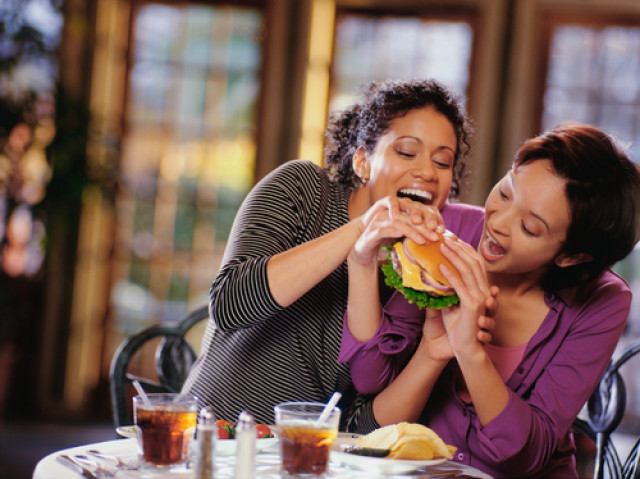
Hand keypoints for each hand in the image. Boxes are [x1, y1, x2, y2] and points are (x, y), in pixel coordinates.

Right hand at [350, 196, 443, 264]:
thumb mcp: (404, 234)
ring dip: (411, 231)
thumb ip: (418, 231)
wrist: (364, 247)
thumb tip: (439, 237)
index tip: (441, 230)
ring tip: (421, 241)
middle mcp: (392, 211)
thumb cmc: (386, 240)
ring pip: (398, 221)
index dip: (431, 218)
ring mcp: (381, 218)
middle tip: (434, 236)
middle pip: (410, 214)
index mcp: (403, 209)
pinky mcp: (372, 229)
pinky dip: (392, 231)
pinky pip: (383, 227)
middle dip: (424, 225)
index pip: (420, 209)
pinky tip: (400, 236)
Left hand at [438, 238, 494, 354]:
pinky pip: (460, 286)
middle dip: (459, 249)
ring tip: (442, 247)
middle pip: (473, 263)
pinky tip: (440, 267)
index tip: (452, 240)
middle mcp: (484, 291)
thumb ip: (448, 290)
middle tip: (445, 238)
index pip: (476, 263)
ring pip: (467, 271)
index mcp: (481, 289)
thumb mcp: (451, 304)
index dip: (465, 250)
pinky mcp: (472, 306)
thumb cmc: (457, 327)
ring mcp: (480, 298)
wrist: (464, 348)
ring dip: (454, 257)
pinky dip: (450, 275)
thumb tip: (435, 275)